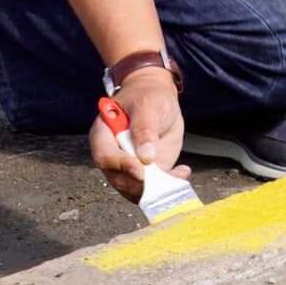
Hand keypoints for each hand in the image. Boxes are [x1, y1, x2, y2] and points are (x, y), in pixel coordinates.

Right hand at [88, 69, 189, 201]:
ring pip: (136, 188)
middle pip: (119, 179)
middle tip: (161, 180)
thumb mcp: (148, 106)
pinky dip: (169, 185)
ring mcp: (130, 165)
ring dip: (156, 189)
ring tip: (176, 176)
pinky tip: (181, 173)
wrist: (159, 96)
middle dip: (140, 184)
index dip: (121, 166)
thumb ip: (145, 129)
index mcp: (104, 134)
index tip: (140, 171)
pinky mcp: (147, 170)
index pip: (105, 157)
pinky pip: (154, 186)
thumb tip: (146, 157)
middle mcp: (114, 154)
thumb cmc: (147, 95)